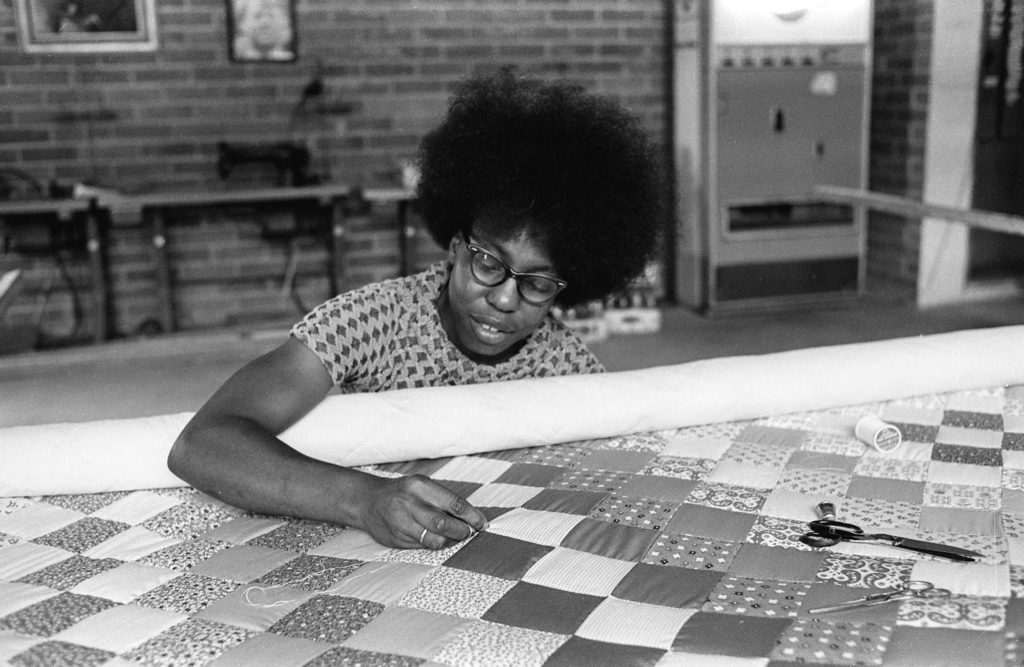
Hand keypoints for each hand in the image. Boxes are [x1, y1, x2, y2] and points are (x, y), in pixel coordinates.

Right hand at [356, 474, 488, 548]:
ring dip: (449, 541)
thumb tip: (471, 518)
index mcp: (419, 486)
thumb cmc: (403, 492)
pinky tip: (437, 540)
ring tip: (454, 538)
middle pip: (444, 524)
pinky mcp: (395, 539)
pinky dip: (433, 545)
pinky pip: (421, 547)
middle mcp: (409, 504)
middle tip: (469, 533)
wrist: (368, 501)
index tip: (482, 524)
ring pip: (433, 540)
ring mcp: (400, 523)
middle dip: (462, 531)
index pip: (453, 503)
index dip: (471, 516)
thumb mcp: (422, 486)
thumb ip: (443, 500)